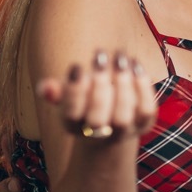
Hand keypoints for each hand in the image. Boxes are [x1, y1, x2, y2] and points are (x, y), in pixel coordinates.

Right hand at [37, 49, 157, 143]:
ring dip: (122, 85)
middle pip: (97, 119)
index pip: (71, 115)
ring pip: (123, 116)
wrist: (111, 121)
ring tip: (119, 58)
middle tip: (100, 57)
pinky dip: (142, 87)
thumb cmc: (85, 100)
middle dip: (99, 87)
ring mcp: (123, 131)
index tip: (77, 66)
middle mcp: (98, 135)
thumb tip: (45, 87)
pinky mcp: (144, 124)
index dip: (74, 92)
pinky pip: (146, 110)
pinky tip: (135, 64)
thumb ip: (58, 91)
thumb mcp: (69, 95)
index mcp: (74, 127)